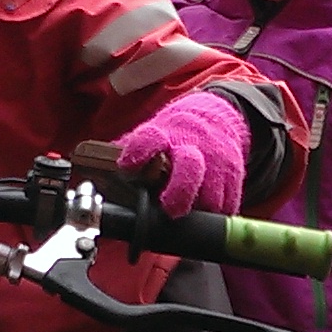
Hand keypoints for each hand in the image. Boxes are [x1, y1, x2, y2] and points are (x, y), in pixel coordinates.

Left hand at [117, 92, 247, 215]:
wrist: (217, 117)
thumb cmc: (177, 132)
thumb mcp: (153, 132)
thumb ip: (129, 152)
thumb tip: (99, 173)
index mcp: (165, 134)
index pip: (150, 139)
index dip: (139, 152)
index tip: (128, 165)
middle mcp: (191, 146)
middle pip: (189, 168)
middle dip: (179, 194)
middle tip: (170, 211)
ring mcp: (215, 161)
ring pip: (212, 194)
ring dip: (199, 210)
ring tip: (190, 213)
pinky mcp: (233, 175)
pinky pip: (229, 203)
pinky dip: (217, 214)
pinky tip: (207, 214)